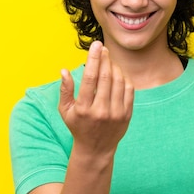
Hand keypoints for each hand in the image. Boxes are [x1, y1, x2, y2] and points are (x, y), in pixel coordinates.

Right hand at [58, 41, 133, 157]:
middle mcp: (101, 111)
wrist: (96, 149)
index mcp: (84, 108)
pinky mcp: (127, 115)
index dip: (94, 58)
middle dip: (105, 59)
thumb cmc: (78, 126)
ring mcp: (116, 113)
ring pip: (119, 81)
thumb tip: (64, 70)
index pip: (90, 77)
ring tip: (109, 61)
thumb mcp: (66, 111)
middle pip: (106, 77)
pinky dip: (124, 78)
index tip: (96, 45)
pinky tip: (117, 73)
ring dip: (114, 67)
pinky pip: (129, 90)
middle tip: (103, 49)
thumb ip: (64, 90)